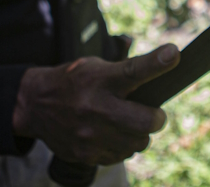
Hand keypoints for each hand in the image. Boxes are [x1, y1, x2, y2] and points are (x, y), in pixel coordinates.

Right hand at [12, 44, 179, 164]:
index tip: (173, 54)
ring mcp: (90, 134)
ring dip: (138, 134)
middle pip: (147, 121)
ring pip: (138, 142)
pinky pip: (121, 155)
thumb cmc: (73, 81)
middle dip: (156, 118)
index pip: (134, 70)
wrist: (35, 105)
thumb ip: (126, 70)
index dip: (157, 63)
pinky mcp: (86, 154)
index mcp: (101, 79)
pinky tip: (110, 135)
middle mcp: (96, 107)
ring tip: (125, 123)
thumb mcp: (95, 66)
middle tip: (152, 114)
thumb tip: (165, 64)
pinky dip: (122, 146)